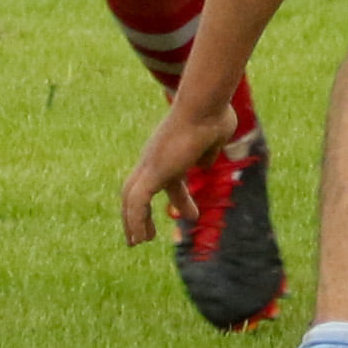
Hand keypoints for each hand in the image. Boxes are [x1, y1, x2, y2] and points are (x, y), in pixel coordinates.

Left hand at [122, 103, 238, 244]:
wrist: (205, 104)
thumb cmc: (215, 114)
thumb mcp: (216, 138)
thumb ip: (209, 153)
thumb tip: (203, 166)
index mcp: (172, 151)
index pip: (169, 179)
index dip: (179, 198)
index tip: (190, 216)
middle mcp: (155, 158)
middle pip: (140, 190)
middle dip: (140, 213)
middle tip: (145, 235)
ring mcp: (151, 163)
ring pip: (131, 198)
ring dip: (133, 222)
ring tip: (139, 242)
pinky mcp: (152, 172)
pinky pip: (137, 203)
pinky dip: (136, 221)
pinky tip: (141, 238)